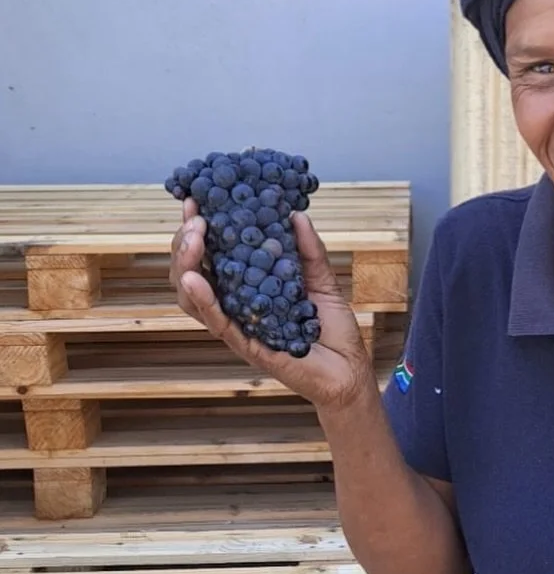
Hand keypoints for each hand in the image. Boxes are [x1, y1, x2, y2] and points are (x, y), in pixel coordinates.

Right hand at [169, 198, 377, 413]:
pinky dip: (203, 300)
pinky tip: (194, 278)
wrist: (349, 371)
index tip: (194, 202)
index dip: (196, 231)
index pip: (210, 257)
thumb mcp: (322, 280)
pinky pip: (218, 323)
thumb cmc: (331, 330)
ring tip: (191, 241)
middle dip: (185, 243)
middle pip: (190, 275)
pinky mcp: (246, 347)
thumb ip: (308, 250)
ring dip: (186, 266)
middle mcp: (235, 307)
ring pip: (193, 299)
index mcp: (246, 289)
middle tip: (195, 219)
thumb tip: (296, 215)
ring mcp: (237, 328)